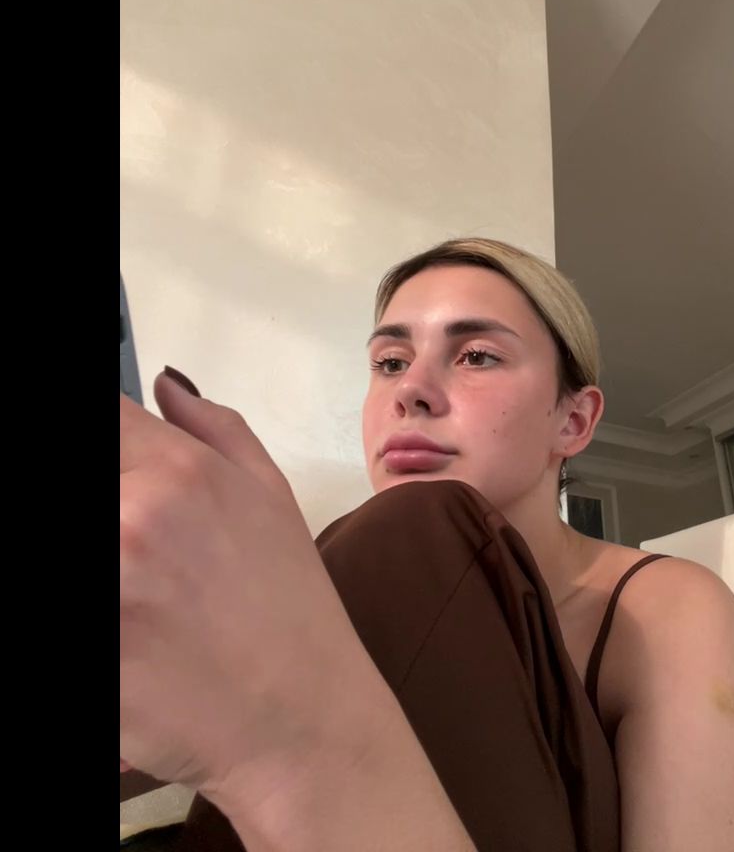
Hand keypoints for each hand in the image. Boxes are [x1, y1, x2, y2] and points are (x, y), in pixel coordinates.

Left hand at [120, 371, 350, 799]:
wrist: (298, 716)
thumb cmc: (290, 602)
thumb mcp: (272, 496)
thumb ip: (216, 427)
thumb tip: (162, 384)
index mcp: (178, 473)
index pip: (104, 415)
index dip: (108, 437)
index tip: (119, 466)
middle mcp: (129, 518)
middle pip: (89, 486)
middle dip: (111, 511)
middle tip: (137, 550)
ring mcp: (105, 589)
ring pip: (92, 549)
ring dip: (111, 567)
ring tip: (137, 588)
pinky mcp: (92, 653)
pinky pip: (68, 619)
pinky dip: (108, 617)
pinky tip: (131, 628)